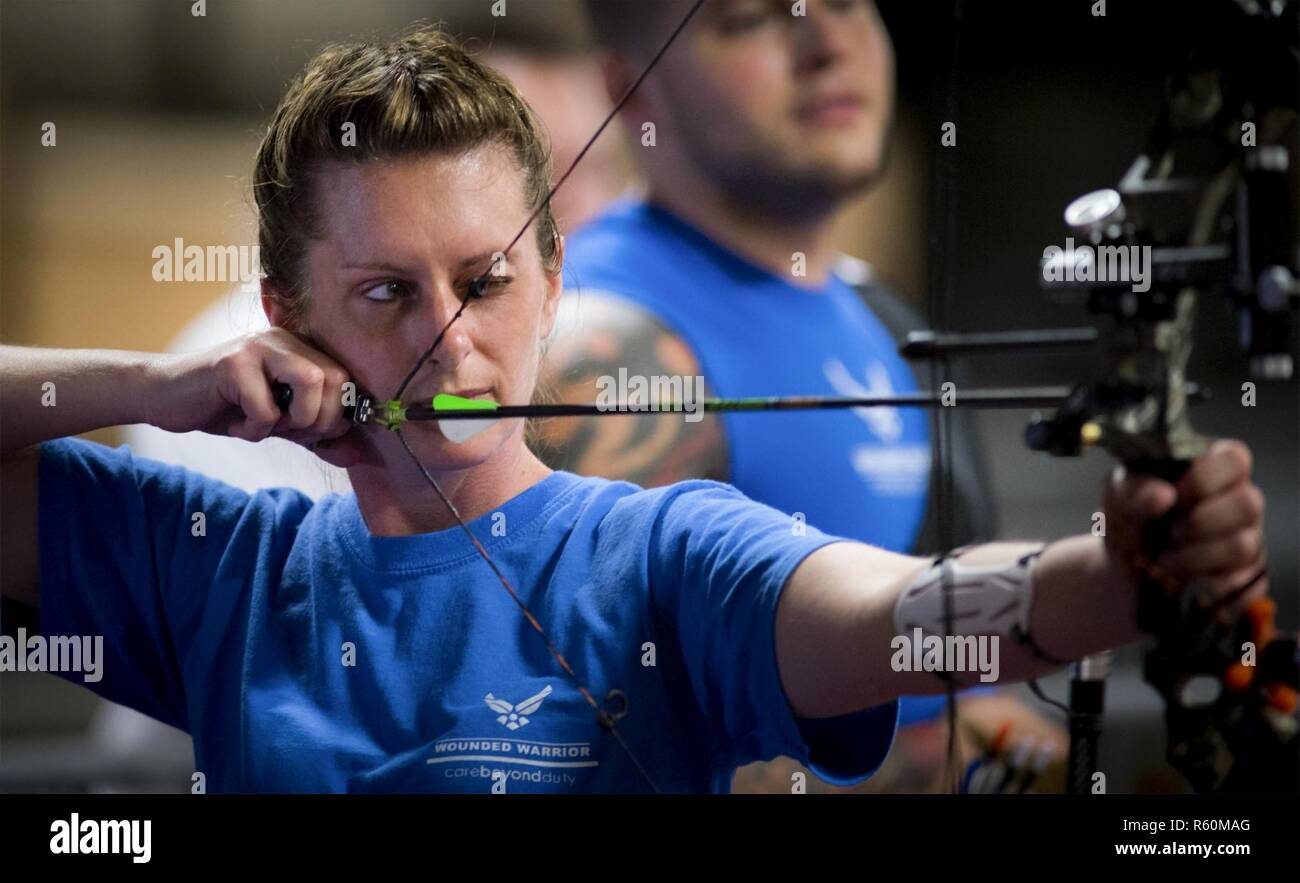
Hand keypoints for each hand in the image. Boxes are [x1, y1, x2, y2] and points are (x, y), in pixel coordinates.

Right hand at [147, 328, 362, 467]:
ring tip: (262, 423)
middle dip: (319, 420)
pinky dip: (253, 428)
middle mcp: (286, 340)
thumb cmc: (227, 408)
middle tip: (288, 430)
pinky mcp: (233, 362)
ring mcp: (259, 346)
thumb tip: (358, 456)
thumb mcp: (280, 425)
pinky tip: (233, 418)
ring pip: (310, 383)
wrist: (168, 398)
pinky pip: (266, 408)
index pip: (346, 380)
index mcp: (301, 350)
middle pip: (335, 380)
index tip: (313, 434)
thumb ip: (318, 437)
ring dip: (291, 420)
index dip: (338, 416)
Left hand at [1102, 439, 1267, 623]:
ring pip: (1244, 546)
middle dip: (1201, 523)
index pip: (1235, 459)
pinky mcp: (1246, 571)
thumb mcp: (1120, 494)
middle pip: (1248, 505)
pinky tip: (1186, 580)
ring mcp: (1246, 535)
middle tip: (1169, 532)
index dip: (1206, 479)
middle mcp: (1238, 499)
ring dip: (1197, 558)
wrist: (1125, 562)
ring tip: (1164, 560)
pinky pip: (1247, 581)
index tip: (1174, 497)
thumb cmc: (1131, 514)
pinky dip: (1212, 586)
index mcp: (1212, 467)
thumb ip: (1135, 488)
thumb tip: (1164, 495)